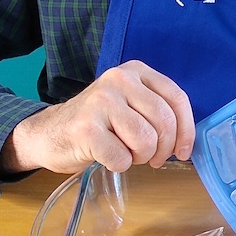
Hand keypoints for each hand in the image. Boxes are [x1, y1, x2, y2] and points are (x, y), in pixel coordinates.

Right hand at [0, 60, 194, 173]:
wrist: (49, 132)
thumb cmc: (98, 123)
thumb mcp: (130, 104)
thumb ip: (158, 111)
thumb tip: (186, 140)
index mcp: (135, 71)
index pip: (177, 99)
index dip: (186, 130)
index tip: (183, 151)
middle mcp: (118, 79)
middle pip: (164, 122)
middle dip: (163, 149)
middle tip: (151, 158)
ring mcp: (100, 101)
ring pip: (146, 140)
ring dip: (141, 158)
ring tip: (127, 153)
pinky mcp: (86, 127)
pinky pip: (122, 158)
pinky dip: (119, 165)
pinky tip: (107, 156)